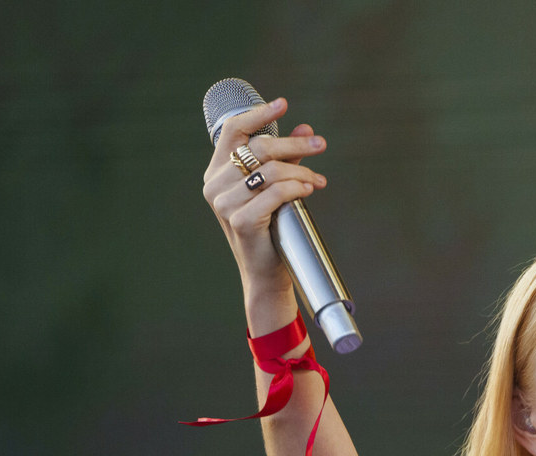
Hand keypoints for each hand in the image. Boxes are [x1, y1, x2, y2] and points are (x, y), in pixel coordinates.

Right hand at [201, 97, 328, 293]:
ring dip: (302, 172)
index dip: (258, 114)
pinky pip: (275, 193)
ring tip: (318, 180)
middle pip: (258, 148)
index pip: (232, 130)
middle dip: (295, 145)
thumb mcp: (276, 186)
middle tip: (321, 145)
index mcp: (217, 171)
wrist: (265, 270)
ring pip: (271, 171)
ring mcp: (224, 203)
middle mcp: (214, 184)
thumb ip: (286, 158)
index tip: (284, 104)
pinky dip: (297, 188)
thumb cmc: (271, 226)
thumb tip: (307, 128)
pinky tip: (309, 190)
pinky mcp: (240, 220)